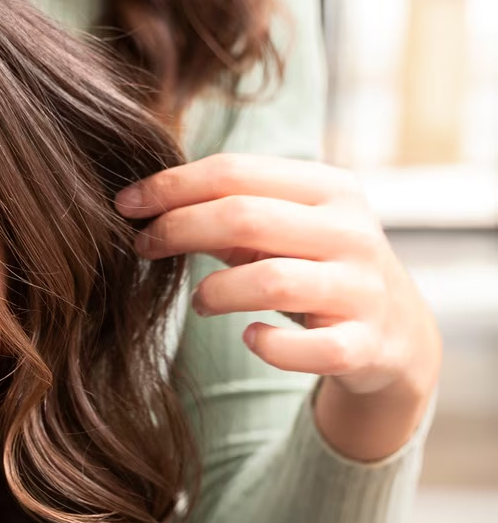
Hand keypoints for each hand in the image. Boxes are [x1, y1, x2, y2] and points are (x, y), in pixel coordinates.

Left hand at [116, 155, 441, 462]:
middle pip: (245, 217)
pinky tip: (250, 338)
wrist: (397, 332)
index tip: (126, 204)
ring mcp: (363, 289)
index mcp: (329, 188)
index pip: (236, 171)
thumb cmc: (317, 267)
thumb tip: (142, 202)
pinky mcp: (366, 345)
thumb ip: (226, 210)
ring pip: (272, 282)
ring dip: (217, 291)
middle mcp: (351, 232)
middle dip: (180, 229)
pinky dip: (269, 346)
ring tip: (199, 301)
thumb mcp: (284, 227)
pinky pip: (310, 350)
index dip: (172, 186)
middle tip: (143, 247)